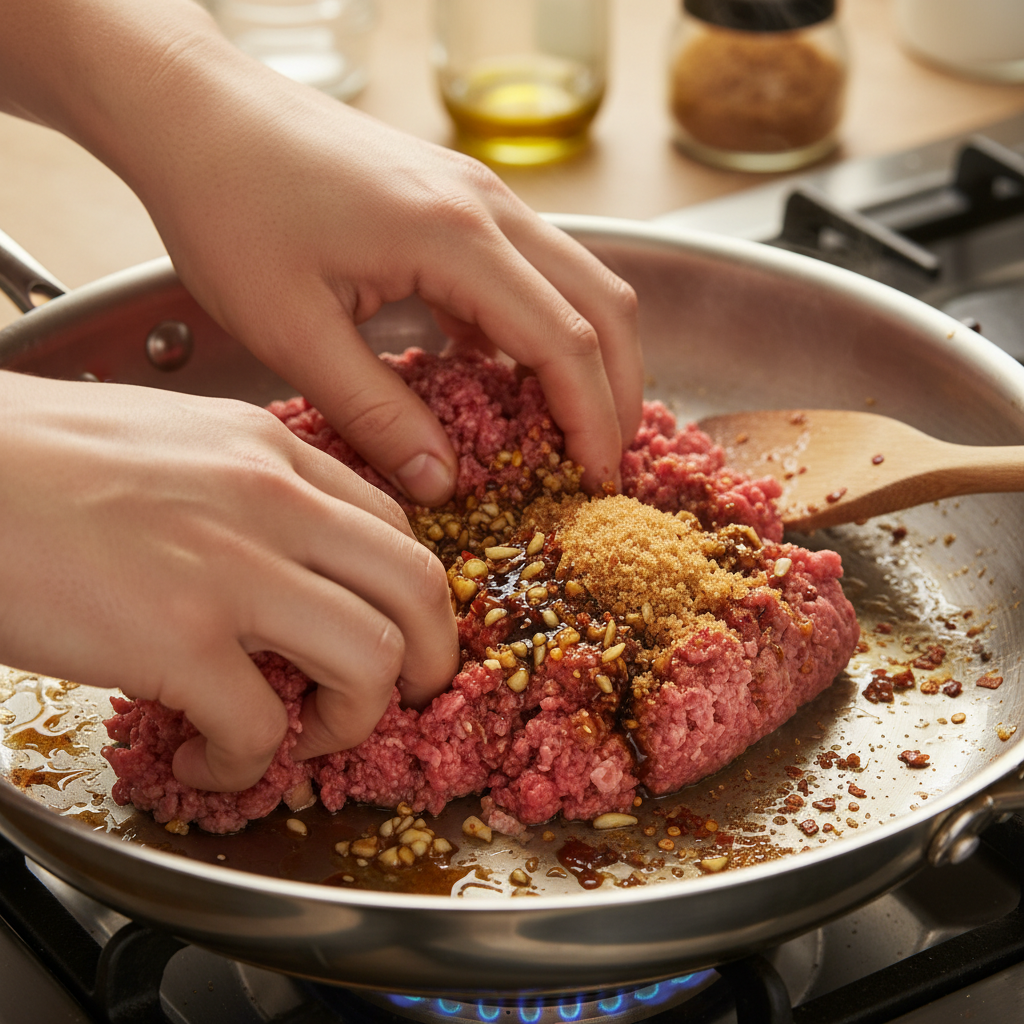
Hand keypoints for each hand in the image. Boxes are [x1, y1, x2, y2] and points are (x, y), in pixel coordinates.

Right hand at [0, 372, 458, 790]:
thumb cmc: (30, 458)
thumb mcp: (170, 440)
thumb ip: (243, 488)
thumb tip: (280, 555)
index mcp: (269, 451)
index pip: (394, 525)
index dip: (410, 594)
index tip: (396, 632)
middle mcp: (272, 501)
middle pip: (418, 585)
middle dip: (432, 658)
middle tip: (407, 696)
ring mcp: (231, 568)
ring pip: (374, 658)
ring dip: (353, 719)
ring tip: (302, 735)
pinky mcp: (176, 636)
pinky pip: (261, 728)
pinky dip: (245, 764)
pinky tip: (205, 759)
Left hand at [3, 0, 641, 500]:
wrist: (194, 111)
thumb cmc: (229, 206)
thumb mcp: (293, 331)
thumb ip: (376, 414)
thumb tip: (441, 483)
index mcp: (455, 238)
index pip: (566, 340)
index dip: (592, 419)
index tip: (593, 481)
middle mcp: (487, 207)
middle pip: (603, 302)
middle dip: (617, 389)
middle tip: (601, 460)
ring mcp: (478, 196)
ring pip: (578, 280)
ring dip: (586, 356)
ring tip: (564, 427)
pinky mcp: (456, 199)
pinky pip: (528, 270)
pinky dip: (536, 328)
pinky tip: (497, 374)